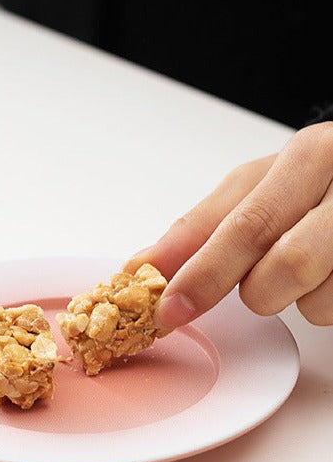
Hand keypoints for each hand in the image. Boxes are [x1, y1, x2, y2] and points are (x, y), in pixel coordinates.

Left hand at [126, 122, 332, 327]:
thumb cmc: (314, 179)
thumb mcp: (260, 184)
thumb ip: (204, 223)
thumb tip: (147, 265)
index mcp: (310, 156)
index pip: (248, 223)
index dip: (203, 271)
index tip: (169, 305)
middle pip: (286, 263)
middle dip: (242, 288)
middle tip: (203, 298)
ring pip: (313, 297)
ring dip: (283, 296)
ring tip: (284, 264)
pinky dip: (315, 302)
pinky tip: (319, 274)